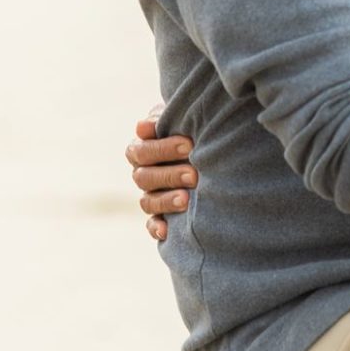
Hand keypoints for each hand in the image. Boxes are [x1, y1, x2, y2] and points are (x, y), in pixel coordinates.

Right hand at [125, 103, 195, 240]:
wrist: (209, 143)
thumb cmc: (191, 128)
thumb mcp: (178, 119)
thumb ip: (161, 120)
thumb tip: (142, 127)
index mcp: (142, 150)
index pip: (141, 151)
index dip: (162, 148)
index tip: (188, 145)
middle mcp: (143, 174)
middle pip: (144, 178)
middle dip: (169, 175)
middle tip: (194, 174)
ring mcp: (150, 195)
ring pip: (148, 201)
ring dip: (165, 201)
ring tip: (186, 199)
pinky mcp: (160, 215)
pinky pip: (151, 224)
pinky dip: (156, 228)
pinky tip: (167, 231)